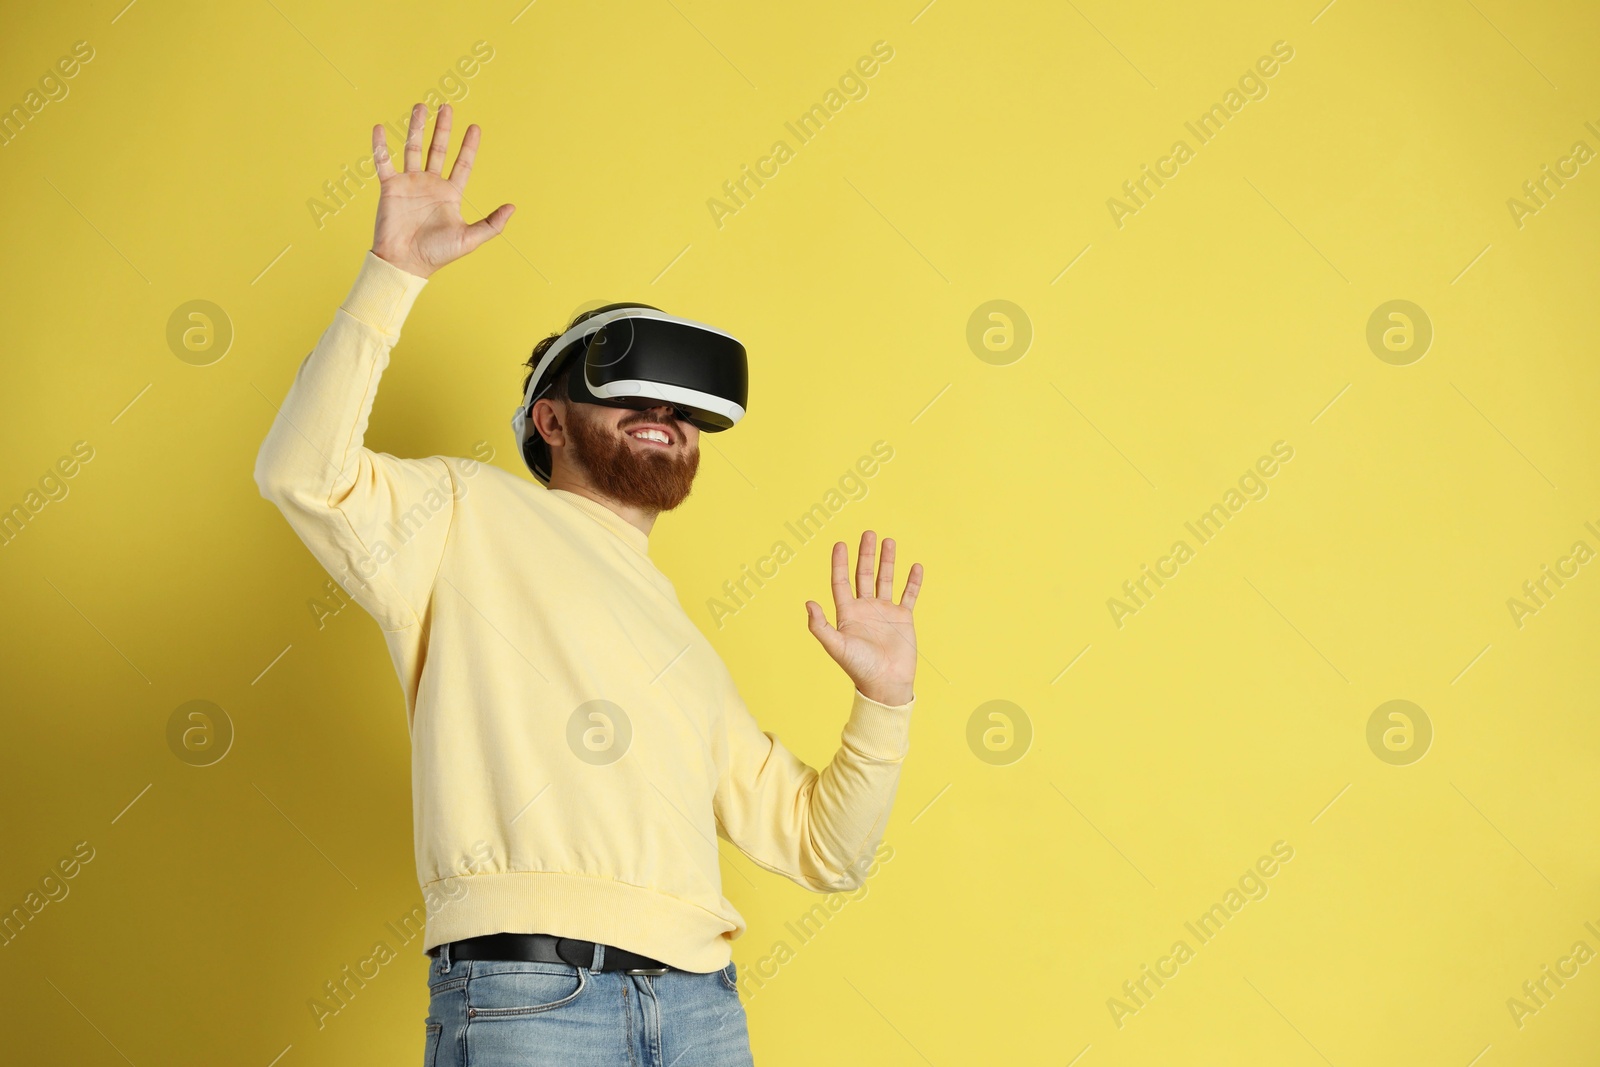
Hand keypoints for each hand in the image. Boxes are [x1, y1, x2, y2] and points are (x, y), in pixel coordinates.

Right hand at [369, 103, 513, 277]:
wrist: (405, 263)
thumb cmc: (437, 254)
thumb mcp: (470, 239)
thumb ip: (492, 224)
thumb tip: (513, 207)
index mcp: (450, 194)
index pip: (463, 164)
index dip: (469, 146)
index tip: (475, 127)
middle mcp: (430, 185)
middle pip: (437, 149)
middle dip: (443, 128)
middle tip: (447, 107)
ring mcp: (410, 183)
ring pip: (413, 148)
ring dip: (416, 127)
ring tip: (421, 106)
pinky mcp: (390, 187)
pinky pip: (384, 161)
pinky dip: (380, 145)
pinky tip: (380, 127)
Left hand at [805, 531, 922, 706]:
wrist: (885, 684)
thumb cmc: (859, 668)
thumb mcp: (836, 646)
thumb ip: (820, 625)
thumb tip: (808, 603)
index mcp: (847, 613)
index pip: (841, 581)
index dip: (839, 563)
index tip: (840, 543)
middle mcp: (865, 609)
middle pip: (864, 575)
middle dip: (865, 554)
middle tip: (868, 533)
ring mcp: (885, 612)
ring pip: (886, 580)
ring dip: (887, 561)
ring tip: (889, 541)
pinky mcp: (903, 618)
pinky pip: (909, 595)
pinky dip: (912, 581)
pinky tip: (915, 567)